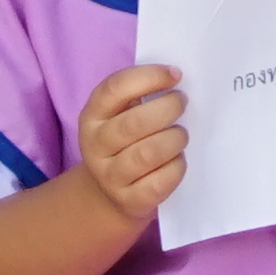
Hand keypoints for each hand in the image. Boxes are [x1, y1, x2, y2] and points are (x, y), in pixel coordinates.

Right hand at [72, 59, 188, 222]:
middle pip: (134, 123)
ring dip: (175, 139)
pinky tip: (177, 160)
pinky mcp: (130, 200)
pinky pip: (160, 182)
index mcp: (92, 116)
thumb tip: (176, 75)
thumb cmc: (126, 140)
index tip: (176, 75)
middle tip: (183, 103)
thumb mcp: (121, 113)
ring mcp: (110, 176)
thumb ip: (142, 93)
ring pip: (148, 153)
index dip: (149, 76)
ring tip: (180, 135)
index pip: (115, 89)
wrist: (110, 192)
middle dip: (168, 108)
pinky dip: (177, 167)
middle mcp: (96, 146)